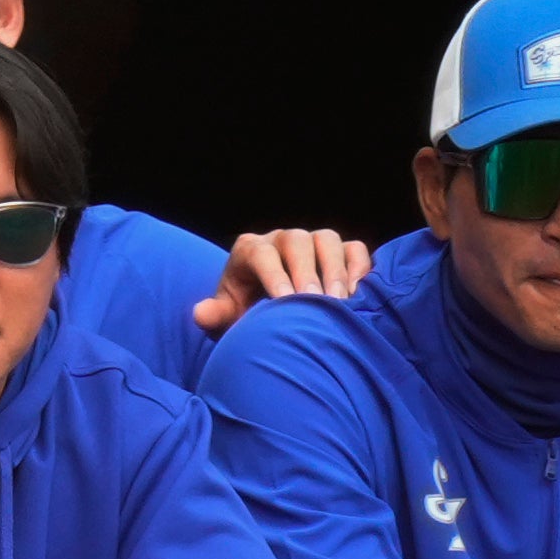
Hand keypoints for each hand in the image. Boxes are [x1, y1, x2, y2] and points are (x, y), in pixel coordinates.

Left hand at [194, 228, 375, 335]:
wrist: (269, 315)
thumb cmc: (245, 316)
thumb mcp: (228, 318)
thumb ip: (216, 315)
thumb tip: (201, 312)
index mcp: (250, 251)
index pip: (261, 254)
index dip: (274, 274)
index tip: (285, 302)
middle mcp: (281, 241)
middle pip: (297, 241)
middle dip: (307, 272)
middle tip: (316, 303)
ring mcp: (312, 244)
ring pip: (327, 240)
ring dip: (335, 269)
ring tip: (338, 302)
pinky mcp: (339, 253)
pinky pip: (354, 249)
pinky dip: (358, 267)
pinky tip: (356, 293)